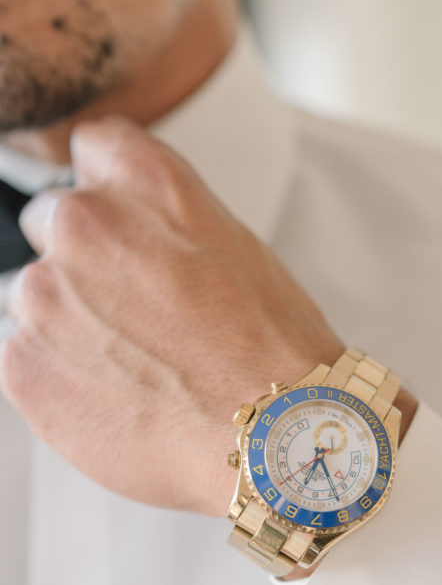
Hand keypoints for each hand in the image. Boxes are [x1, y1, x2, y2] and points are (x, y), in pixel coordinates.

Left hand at [0, 117, 344, 515]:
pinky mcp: (23, 366)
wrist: (271, 437)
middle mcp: (84, 226)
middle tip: (136, 314)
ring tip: (137, 369)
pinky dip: (61, 378)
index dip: (108, 190)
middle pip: (53, 224)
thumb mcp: (239, 250)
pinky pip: (27, 360)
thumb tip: (139, 235)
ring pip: (36, 299)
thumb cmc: (272, 353)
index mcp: (145, 183)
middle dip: (85, 263)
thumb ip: (169, 224)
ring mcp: (46, 297)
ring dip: (72, 326)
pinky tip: (118, 398)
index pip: (92, 147)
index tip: (118, 221)